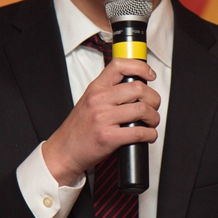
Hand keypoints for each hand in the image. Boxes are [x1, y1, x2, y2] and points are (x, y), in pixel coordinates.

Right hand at [42, 58, 159, 185]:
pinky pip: (138, 132)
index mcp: (95, 88)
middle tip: (153, 106)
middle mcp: (98, 100)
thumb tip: (135, 88)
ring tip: (151, 122)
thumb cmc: (78, 129)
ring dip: (154, 117)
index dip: (140, 67)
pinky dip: (150, 134)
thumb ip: (107, 92)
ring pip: (142, 109)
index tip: (150, 76)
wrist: (64, 151)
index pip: (119, 66)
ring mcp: (103, 118)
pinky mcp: (108, 137)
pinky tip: (148, 135)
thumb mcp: (88, 101)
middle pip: (138, 88)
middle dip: (154, 98)